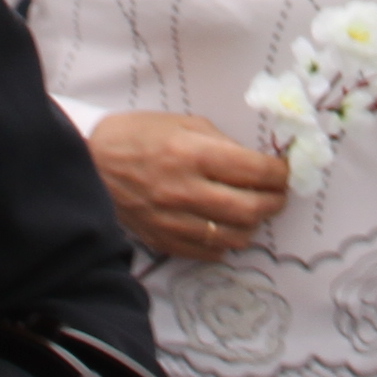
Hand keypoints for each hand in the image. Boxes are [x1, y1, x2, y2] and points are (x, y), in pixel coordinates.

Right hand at [91, 110, 294, 261]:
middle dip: (275, 202)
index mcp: (193, 154)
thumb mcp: (183, 124)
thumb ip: (222, 143)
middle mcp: (186, 190)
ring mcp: (174, 220)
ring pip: (234, 237)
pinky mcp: (164, 240)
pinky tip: (223, 228)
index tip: (285, 172)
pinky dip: (224, 243)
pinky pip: (209, 253)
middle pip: (251, 209)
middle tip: (278, 196)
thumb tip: (256, 163)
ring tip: (251, 212)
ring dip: (252, 226)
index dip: (280, 173)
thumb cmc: (138, 136)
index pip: (255, 170)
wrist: (91, 163)